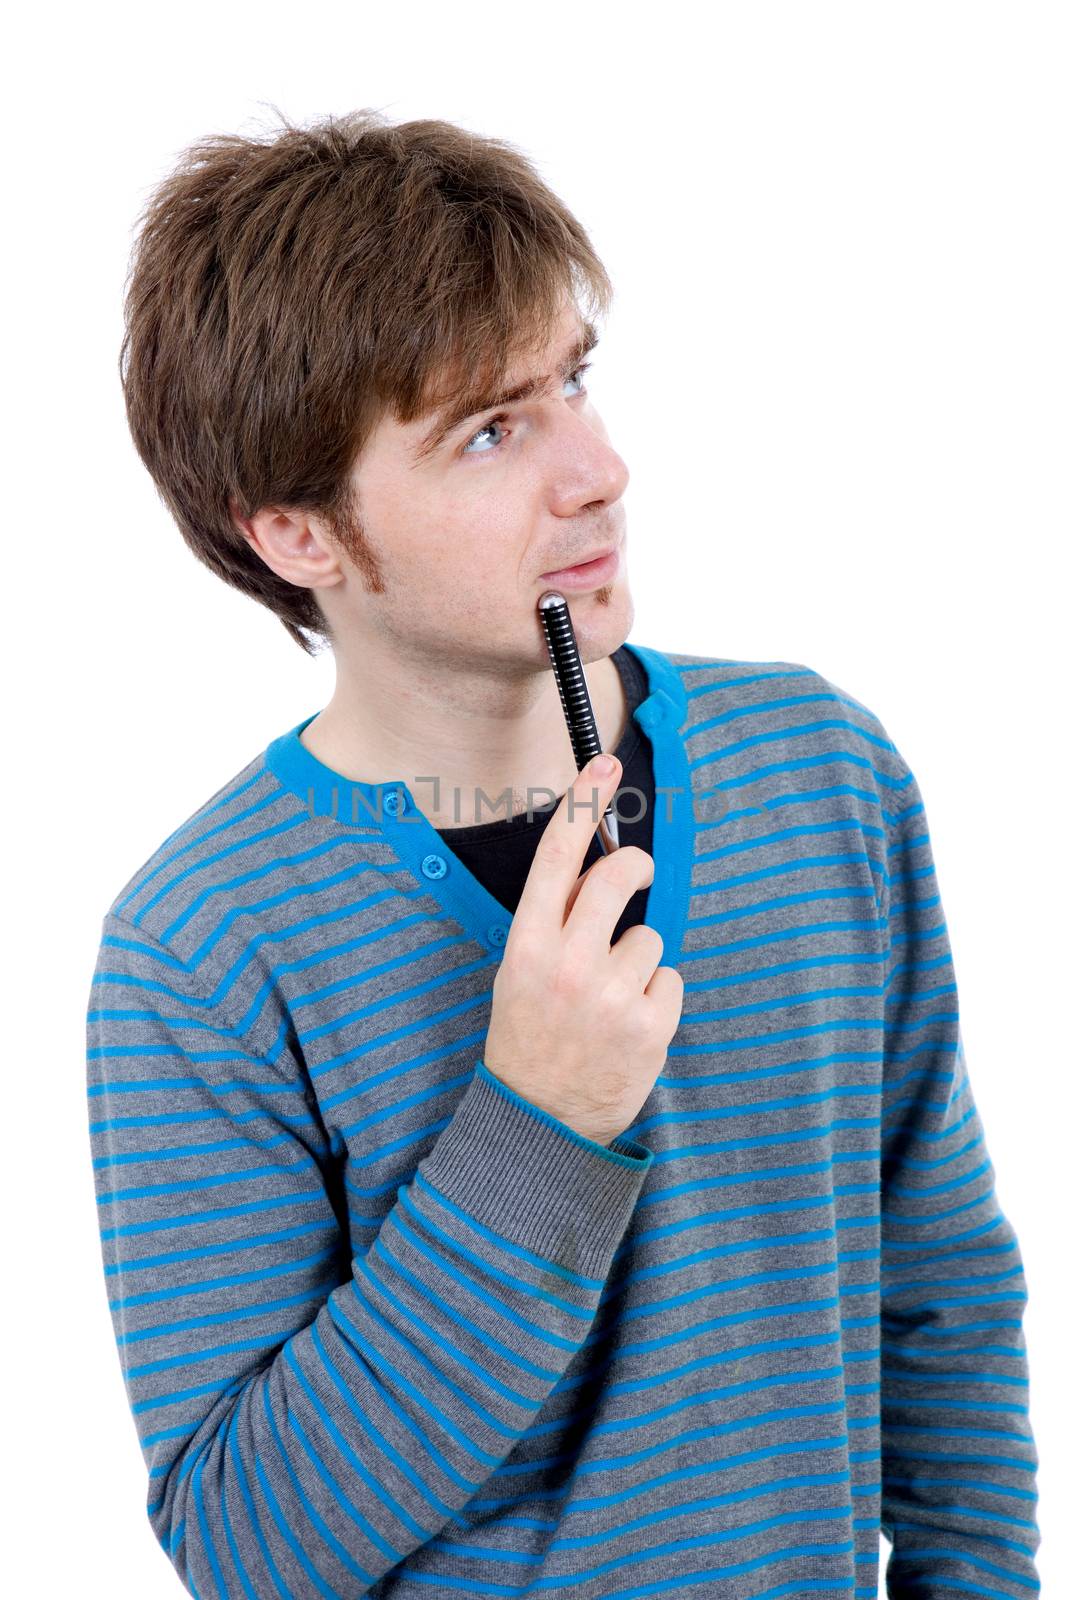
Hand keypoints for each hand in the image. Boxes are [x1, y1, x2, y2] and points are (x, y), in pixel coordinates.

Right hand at [482, 753, 683, 1144]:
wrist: (541, 1122)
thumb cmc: (531, 1038)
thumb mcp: (519, 973)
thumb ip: (555, 922)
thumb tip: (600, 869)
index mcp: (526, 946)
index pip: (556, 858)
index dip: (583, 805)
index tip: (604, 765)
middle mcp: (566, 963)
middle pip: (619, 876)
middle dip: (636, 866)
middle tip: (638, 873)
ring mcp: (610, 995)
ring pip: (648, 936)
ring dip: (637, 961)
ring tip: (610, 1001)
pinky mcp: (649, 1024)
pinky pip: (668, 978)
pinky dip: (656, 997)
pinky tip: (629, 1025)